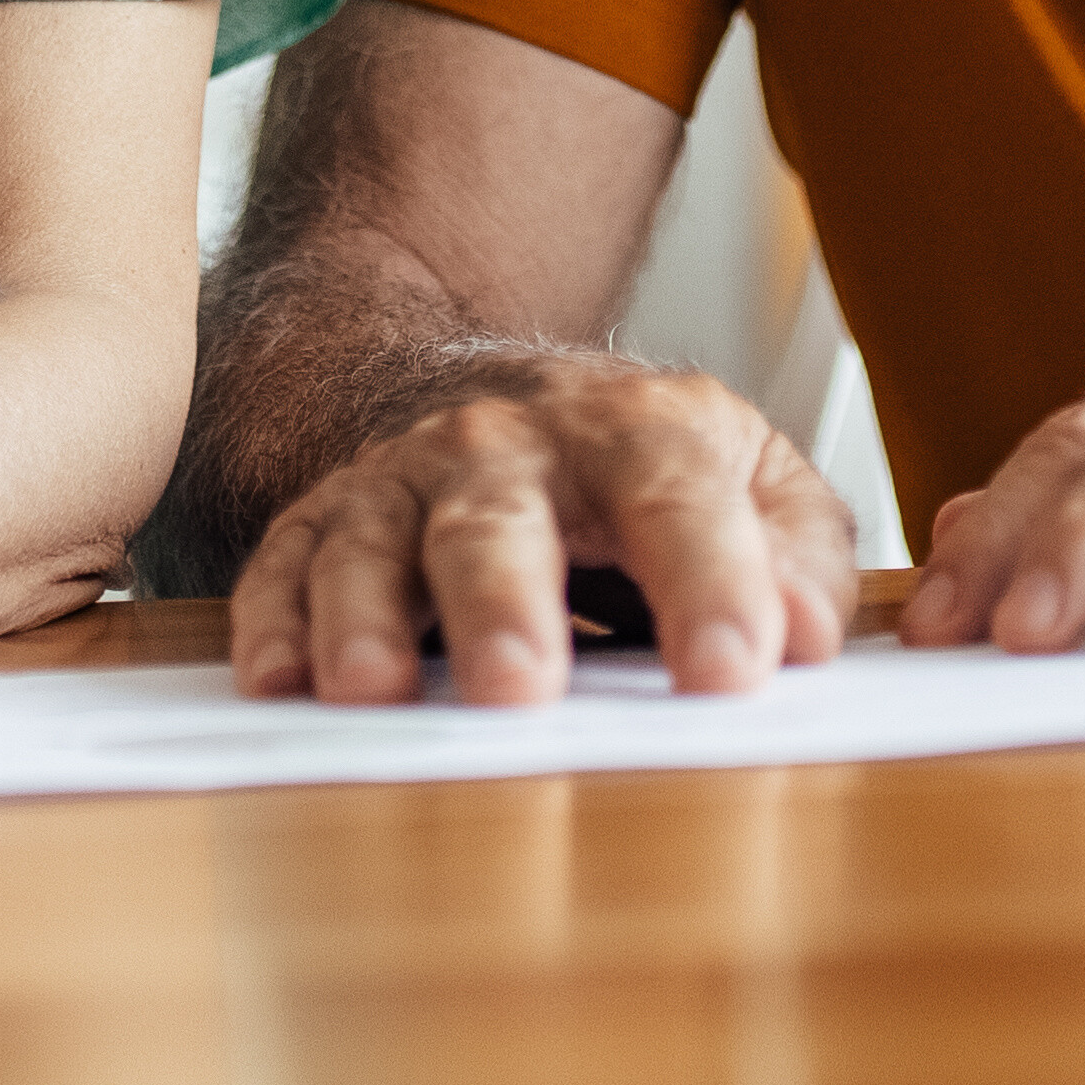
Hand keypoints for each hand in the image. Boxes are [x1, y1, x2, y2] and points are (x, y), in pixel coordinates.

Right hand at [223, 355, 850, 705]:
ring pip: (375, 542)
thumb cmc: (639, 471)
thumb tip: (811, 638)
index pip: (681, 499)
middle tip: (522, 688)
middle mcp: (511, 448)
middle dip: (506, 604)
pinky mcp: (327, 522)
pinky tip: (276, 681)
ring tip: (371, 691)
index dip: (711, 582)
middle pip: (501, 520)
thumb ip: (799, 554)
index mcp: (641, 433)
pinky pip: (286, 566)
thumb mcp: (749, 480)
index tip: (733, 672)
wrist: (492, 392)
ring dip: (366, 616)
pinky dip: (274, 624)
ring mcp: (407, 481)